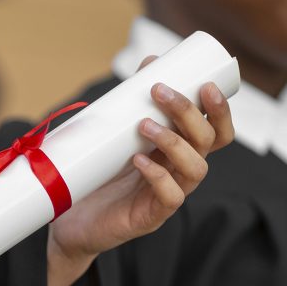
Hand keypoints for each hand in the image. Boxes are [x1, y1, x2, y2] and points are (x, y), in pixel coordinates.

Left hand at [47, 78, 233, 285]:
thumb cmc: (94, 177)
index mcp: (174, 154)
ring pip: (195, 169)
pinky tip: (139, 160)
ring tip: (144, 125)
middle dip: (188, 114)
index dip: (218, 111)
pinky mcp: (150, 217)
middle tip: (160, 91)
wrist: (68, 221)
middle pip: (206, 144)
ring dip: (174, 142)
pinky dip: (158, 176)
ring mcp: (165, 197)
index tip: (205, 84)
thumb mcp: (114, 138)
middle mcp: (177, 174)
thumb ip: (131, 106)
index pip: (213, 133)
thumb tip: (149, 63)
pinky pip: (170, 198)